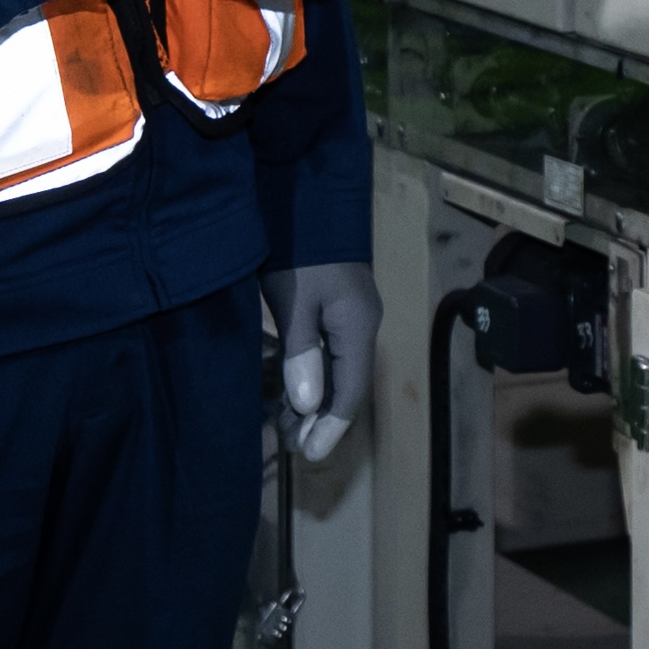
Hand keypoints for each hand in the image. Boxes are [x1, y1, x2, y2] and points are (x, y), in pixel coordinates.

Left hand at [265, 259, 381, 462]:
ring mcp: (351, 313)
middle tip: (290, 445)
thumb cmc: (299, 250)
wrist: (306, 193)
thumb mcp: (295, 302)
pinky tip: (291, 390)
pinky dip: (311, 376)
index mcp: (358, 327)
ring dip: (314, 400)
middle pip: (347, 384)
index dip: (330, 427)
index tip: (308, 455)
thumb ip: (302, 354)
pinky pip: (329, 352)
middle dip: (320, 419)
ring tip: (285, 425)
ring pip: (338, 369)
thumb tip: (310, 406)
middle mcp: (362, 324)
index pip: (351, 391)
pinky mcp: (335, 304)